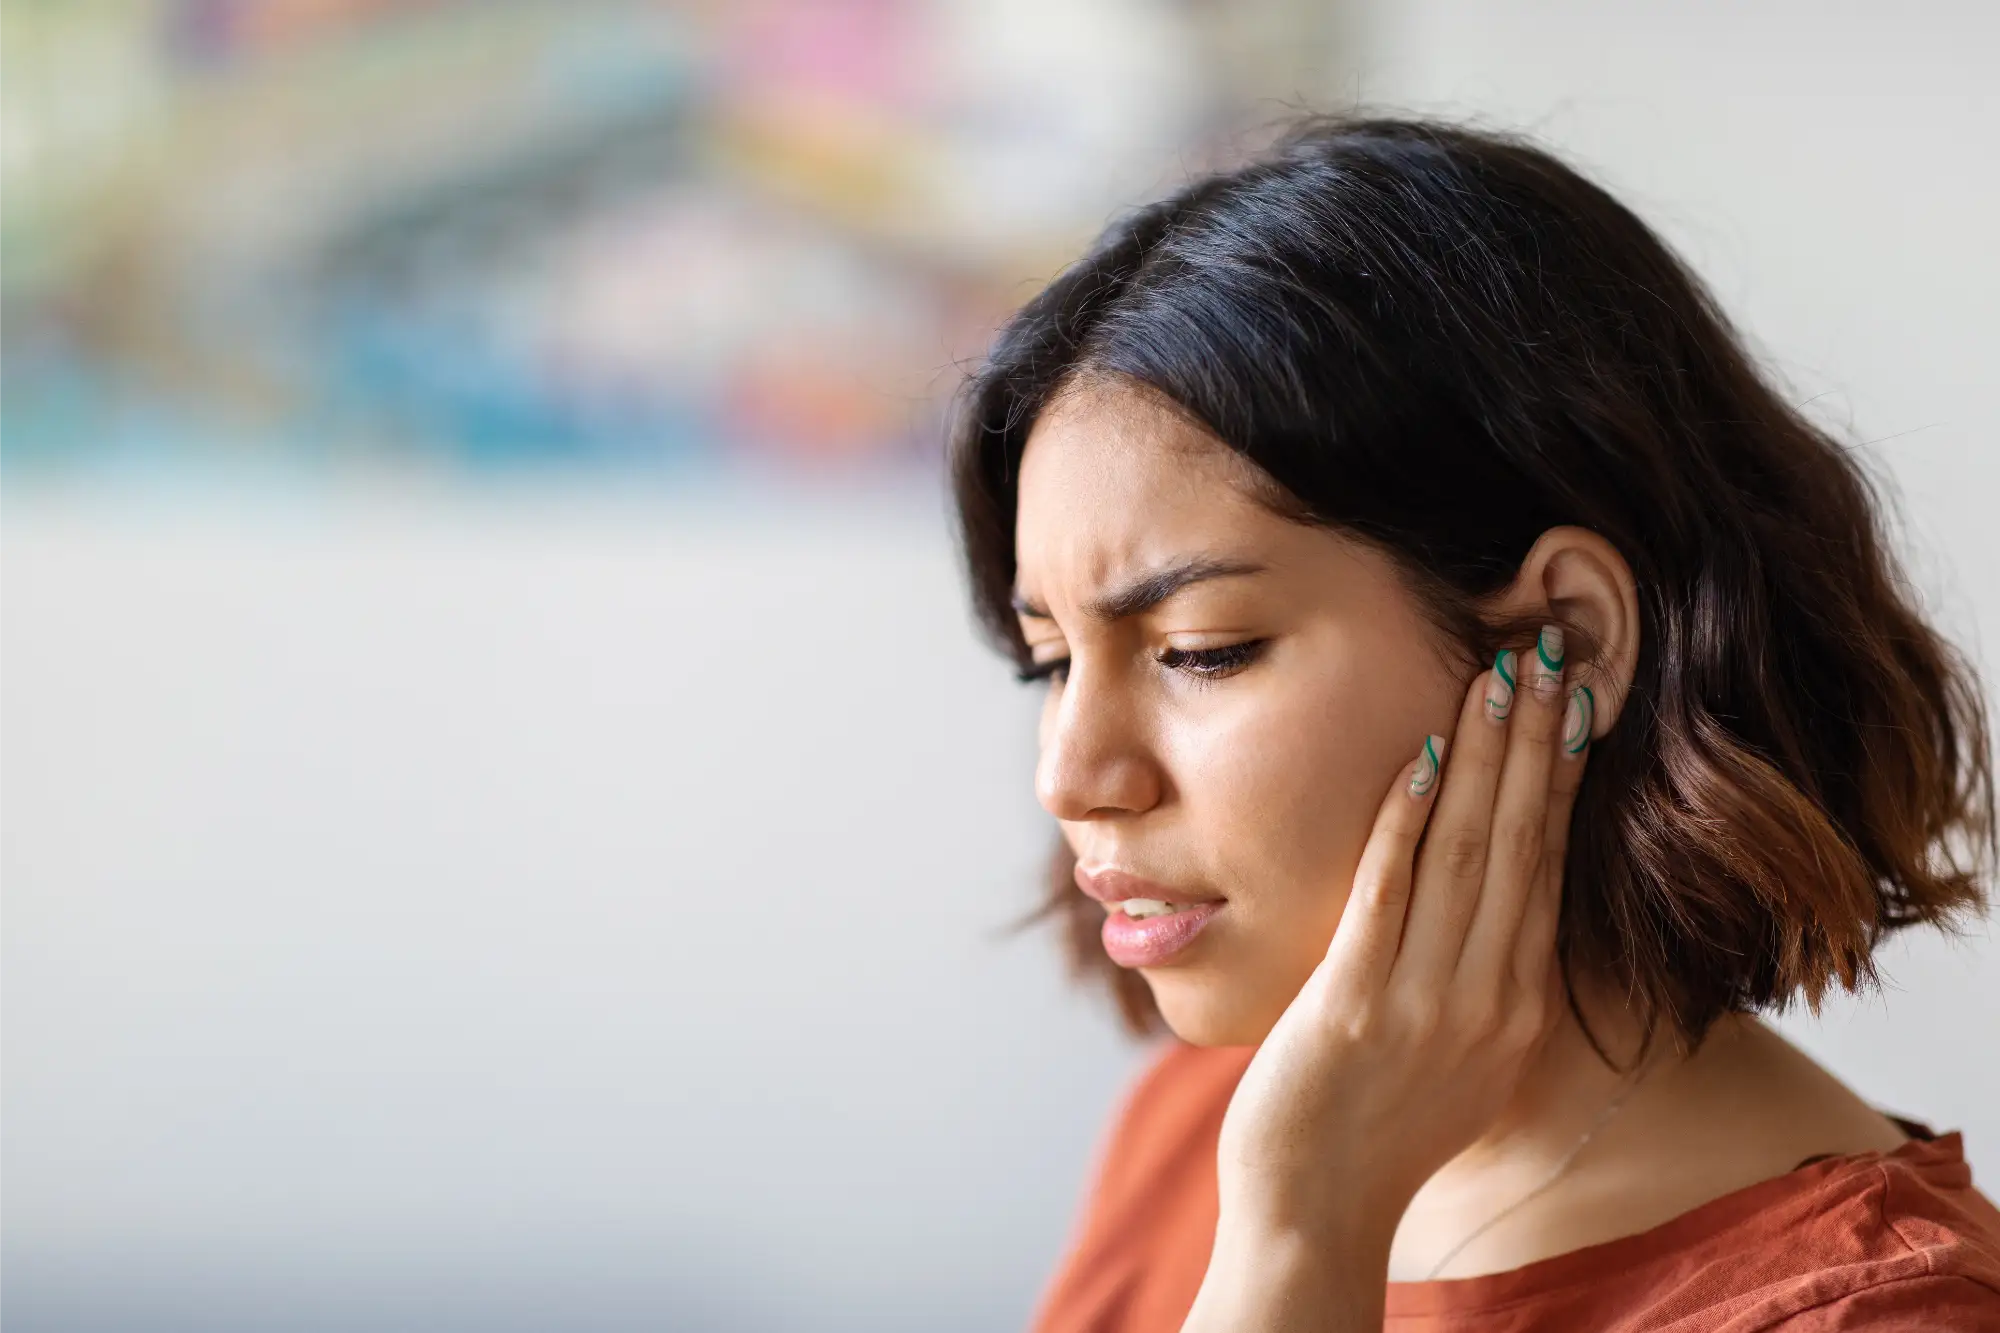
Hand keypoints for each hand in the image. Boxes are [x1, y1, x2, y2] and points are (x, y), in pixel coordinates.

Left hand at [1184, 625, 1593, 1328]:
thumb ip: (1476, 983)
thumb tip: (1487, 912)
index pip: (1549, 867)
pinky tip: (1419, 756)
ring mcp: (1428, 1003)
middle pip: (1523, 844)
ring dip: (1483, 758)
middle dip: (1535, 743)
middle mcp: (1490, 1000)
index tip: (1569, 702)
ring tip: (1497, 676)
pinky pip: (1390, 895)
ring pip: (1469, 854)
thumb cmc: (1372, 1132)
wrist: (1315, 1213)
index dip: (1559, 778)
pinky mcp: (1357, 1005)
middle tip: (1547, 653)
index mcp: (1517, 1007)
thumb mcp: (1455, 1059)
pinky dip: (1407, 822)